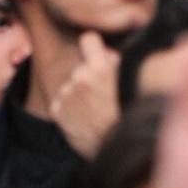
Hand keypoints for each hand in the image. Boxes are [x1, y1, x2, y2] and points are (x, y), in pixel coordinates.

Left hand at [48, 32, 120, 159]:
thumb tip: (110, 56)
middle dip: (89, 77)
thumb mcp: (130, 85)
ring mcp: (67, 94)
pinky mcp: (58, 111)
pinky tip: (82, 120)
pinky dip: (68, 109)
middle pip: (81, 68)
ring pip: (70, 86)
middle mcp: (81, 77)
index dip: (93, 47)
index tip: (96, 54)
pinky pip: (60, 102)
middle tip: (102, 95)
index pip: (88, 39)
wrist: (120, 148)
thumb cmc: (130, 117)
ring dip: (78, 94)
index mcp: (101, 68)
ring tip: (93, 112)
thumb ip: (117, 67)